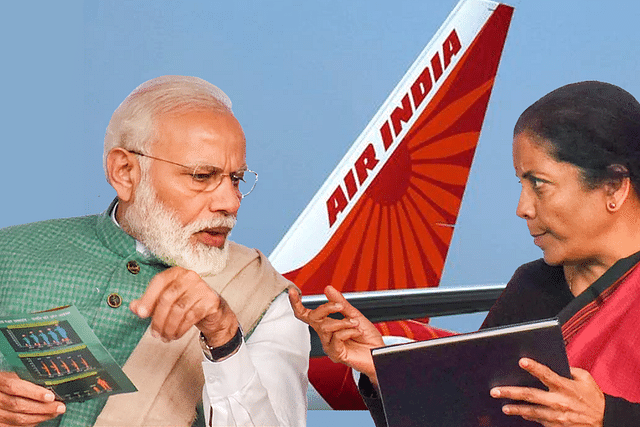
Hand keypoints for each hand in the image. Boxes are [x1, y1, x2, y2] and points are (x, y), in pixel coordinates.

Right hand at [0, 372, 64, 425]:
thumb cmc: (4, 383)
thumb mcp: (13, 376)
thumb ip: (27, 380)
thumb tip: (49, 385)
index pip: (15, 387)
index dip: (34, 393)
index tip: (51, 396)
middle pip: (18, 405)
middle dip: (42, 407)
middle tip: (59, 407)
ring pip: (18, 418)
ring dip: (40, 417)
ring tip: (54, 413)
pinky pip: (15, 426)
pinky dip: (30, 423)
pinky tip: (41, 418)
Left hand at [130, 266, 237, 346]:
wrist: (213, 312)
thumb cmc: (187, 304)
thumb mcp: (166, 302)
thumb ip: (149, 303)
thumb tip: (133, 306)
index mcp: (177, 272)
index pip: (159, 281)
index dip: (148, 298)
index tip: (140, 314)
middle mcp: (190, 276)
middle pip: (168, 298)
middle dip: (158, 319)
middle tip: (154, 333)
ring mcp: (202, 287)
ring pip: (179, 309)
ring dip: (169, 327)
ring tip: (165, 336)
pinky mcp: (210, 300)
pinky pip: (191, 317)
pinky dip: (180, 329)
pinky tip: (176, 334)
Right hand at [289, 285, 384, 384]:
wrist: (379, 354)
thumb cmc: (367, 339)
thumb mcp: (355, 315)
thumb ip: (340, 303)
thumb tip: (328, 289)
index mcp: (328, 326)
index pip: (307, 315)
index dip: (297, 304)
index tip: (292, 292)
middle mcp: (326, 336)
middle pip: (313, 318)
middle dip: (326, 308)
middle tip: (339, 306)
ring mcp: (330, 345)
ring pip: (325, 327)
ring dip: (343, 322)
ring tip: (355, 324)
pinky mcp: (336, 354)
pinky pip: (336, 338)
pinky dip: (347, 331)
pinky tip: (355, 331)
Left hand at [490, 358, 604, 426]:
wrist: (606, 422)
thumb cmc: (594, 398)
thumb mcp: (585, 379)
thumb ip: (569, 370)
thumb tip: (555, 363)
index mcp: (565, 387)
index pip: (546, 374)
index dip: (534, 367)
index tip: (521, 361)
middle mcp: (559, 401)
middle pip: (530, 395)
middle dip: (511, 392)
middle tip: (495, 391)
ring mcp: (556, 416)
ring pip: (531, 412)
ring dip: (515, 409)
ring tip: (503, 407)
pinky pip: (539, 421)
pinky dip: (528, 417)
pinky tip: (519, 413)